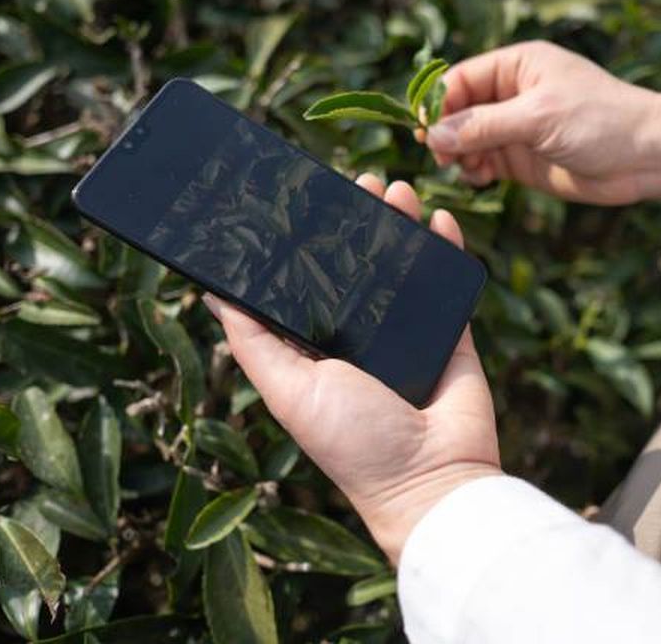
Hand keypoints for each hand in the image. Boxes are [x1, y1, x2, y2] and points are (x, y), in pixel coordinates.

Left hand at [203, 176, 500, 564]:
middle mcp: (361, 332)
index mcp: (318, 344)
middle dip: (355, 217)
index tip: (299, 197)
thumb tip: (211, 293)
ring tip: (394, 189)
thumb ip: (252, 341)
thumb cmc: (353, 441)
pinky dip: (445, 244)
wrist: (431, 477)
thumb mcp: (288, 390)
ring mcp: (408, 329)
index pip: (308, 278)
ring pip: (402, 260)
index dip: (304, 237)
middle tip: (354, 182)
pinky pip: (447, 278)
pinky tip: (436, 217)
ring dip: (398, 220)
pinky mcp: (449, 330)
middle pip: (356, 259)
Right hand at [426, 40, 660, 204]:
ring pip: (466, 139)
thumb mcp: (538, 117)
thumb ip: (483, 126)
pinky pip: (482, 161)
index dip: (438, 102)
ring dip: (457, 153)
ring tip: (465, 167)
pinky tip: (480, 177)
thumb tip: (434, 134)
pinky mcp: (522, 158)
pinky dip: (473, 170)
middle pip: (458, 109)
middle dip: (445, 131)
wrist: (646, 156)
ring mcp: (516, 127)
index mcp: (517, 66)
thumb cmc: (601, 121)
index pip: (461, 78)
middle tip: (441, 155)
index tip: (423, 128)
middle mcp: (512, 94)